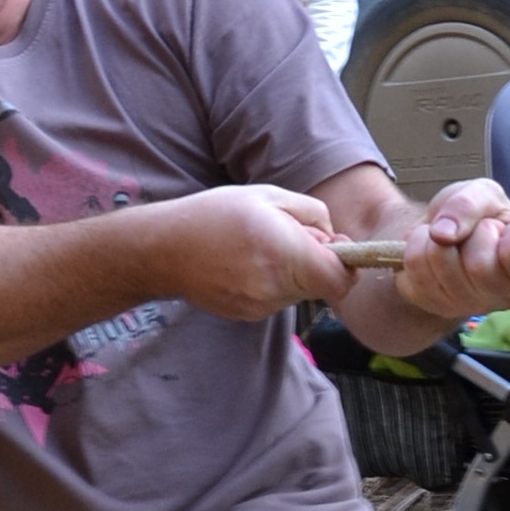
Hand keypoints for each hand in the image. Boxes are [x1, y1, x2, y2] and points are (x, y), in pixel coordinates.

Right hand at [151, 183, 349, 318]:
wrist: (162, 250)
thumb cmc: (213, 215)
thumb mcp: (268, 195)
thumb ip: (313, 213)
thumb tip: (334, 237)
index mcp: (284, 253)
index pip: (342, 280)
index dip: (347, 265)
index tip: (334, 246)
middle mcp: (275, 287)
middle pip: (322, 285)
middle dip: (316, 262)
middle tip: (288, 237)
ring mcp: (260, 306)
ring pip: (299, 292)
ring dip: (293, 272)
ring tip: (260, 248)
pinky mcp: (247, 315)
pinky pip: (276, 299)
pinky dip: (272, 282)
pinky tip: (246, 264)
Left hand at [395, 177, 509, 322]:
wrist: (441, 231)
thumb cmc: (476, 217)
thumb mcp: (482, 194)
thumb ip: (470, 203)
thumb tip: (443, 233)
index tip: (506, 230)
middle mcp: (508, 296)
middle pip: (480, 265)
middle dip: (472, 233)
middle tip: (476, 233)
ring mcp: (469, 305)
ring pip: (442, 262)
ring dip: (439, 236)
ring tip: (452, 238)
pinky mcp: (434, 303)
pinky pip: (415, 265)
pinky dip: (416, 243)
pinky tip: (431, 248)